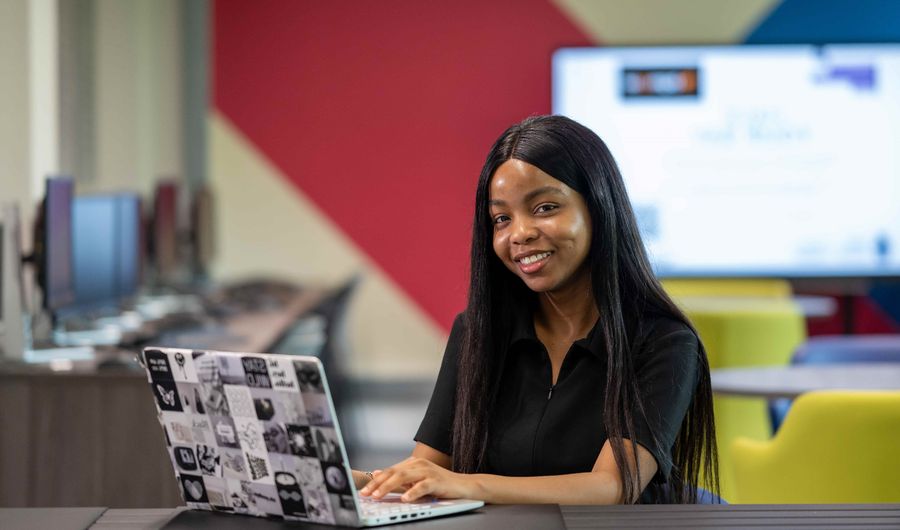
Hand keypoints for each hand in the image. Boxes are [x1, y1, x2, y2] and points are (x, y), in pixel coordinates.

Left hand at [358, 457, 476, 501]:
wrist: (463, 485)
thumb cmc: (439, 484)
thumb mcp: (416, 481)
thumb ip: (398, 478)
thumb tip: (377, 473)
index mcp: (412, 463)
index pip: (390, 471)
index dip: (375, 480)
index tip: (363, 491)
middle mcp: (419, 464)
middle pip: (394, 472)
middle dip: (378, 484)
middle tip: (366, 494)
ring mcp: (428, 471)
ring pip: (404, 477)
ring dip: (389, 486)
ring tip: (378, 495)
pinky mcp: (437, 480)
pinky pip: (422, 486)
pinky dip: (412, 492)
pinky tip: (404, 498)